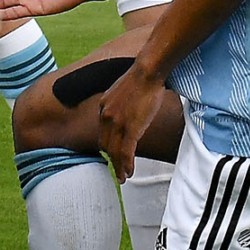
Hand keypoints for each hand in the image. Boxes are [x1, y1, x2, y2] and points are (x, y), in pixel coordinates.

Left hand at [97, 62, 166, 181]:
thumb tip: (126, 109)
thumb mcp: (121, 91)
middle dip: (112, 160)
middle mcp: (106, 117)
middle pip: (106, 145)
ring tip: (123, 177)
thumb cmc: (140, 79)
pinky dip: (126, 164)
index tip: (112, 155)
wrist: (146, 72)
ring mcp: (117, 124)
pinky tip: (128, 172)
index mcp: (103, 107)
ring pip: (115, 152)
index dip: (108, 147)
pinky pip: (125, 152)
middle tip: (117, 171)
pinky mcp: (130, 128)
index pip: (103, 133)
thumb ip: (120, 103)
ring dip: (119, 167)